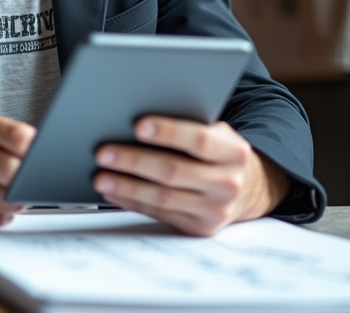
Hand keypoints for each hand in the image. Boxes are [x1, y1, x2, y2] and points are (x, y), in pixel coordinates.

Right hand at [0, 111, 34, 226]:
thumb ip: (13, 145)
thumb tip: (46, 163)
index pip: (20, 136)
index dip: (35, 155)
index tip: (39, 163)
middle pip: (13, 172)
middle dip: (23, 186)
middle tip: (21, 188)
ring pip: (3, 199)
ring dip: (11, 206)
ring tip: (3, 199)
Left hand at [94, 117, 289, 236]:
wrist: (248, 189)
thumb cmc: (220, 153)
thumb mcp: (217, 134)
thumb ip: (191, 127)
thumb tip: (139, 120)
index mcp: (234, 152)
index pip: (200, 140)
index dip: (168, 132)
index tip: (138, 125)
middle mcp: (228, 183)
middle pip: (174, 171)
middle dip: (134, 161)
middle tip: (104, 152)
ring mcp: (215, 210)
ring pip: (163, 197)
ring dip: (127, 186)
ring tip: (101, 175)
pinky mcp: (199, 228)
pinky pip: (159, 214)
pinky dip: (131, 201)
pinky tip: (113, 190)